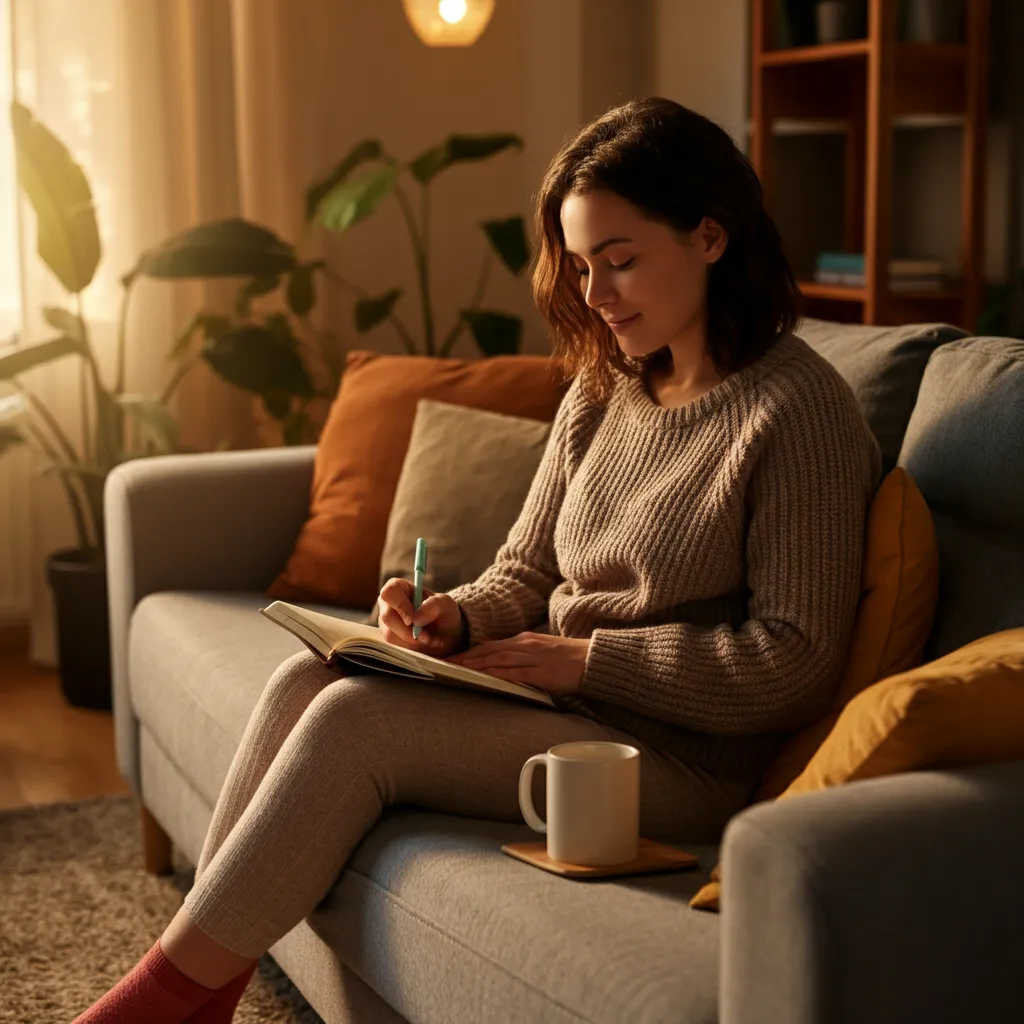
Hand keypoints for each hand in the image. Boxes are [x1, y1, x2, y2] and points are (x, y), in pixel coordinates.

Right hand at [377, 577, 465, 657]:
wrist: (446, 634)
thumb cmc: (444, 613)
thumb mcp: (446, 605)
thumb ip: (433, 605)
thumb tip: (416, 618)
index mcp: (400, 588)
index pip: (389, 592)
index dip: (399, 605)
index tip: (413, 620)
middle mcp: (388, 604)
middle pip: (387, 616)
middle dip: (408, 631)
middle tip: (427, 636)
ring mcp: (386, 623)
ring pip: (389, 634)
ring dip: (413, 641)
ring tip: (430, 640)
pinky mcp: (389, 639)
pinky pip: (394, 646)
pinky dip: (411, 648)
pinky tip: (424, 644)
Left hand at [445, 632, 590, 696]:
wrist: (594, 659)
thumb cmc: (570, 659)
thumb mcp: (543, 652)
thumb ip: (524, 658)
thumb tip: (504, 667)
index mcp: (526, 640)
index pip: (492, 644)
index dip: (472, 650)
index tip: (455, 656)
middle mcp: (526, 645)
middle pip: (490, 649)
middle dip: (467, 656)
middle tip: (448, 661)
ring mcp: (533, 657)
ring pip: (498, 658)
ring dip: (476, 663)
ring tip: (458, 668)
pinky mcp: (541, 671)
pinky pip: (514, 672)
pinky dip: (497, 673)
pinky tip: (484, 676)